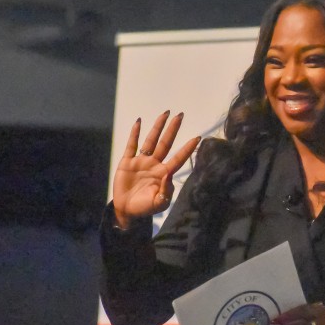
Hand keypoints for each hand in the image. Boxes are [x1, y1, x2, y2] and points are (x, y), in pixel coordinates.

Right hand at [112, 111, 200, 228]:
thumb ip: (165, 192)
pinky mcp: (127, 162)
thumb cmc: (145, 208)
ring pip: (151, 140)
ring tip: (165, 113)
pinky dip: (135, 133)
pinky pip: (131, 145)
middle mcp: (155, 164)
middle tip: (181, 115)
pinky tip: (139, 122)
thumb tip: (169, 175)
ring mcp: (141, 161)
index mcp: (164, 174)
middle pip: (166, 143)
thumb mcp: (158, 203)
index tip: (198, 137)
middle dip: (173, 129)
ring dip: (157, 127)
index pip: (178, 158)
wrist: (126, 211)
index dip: (188, 148)